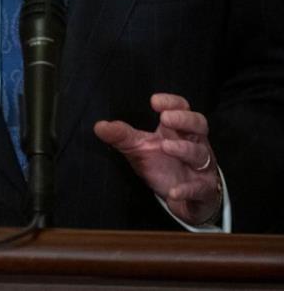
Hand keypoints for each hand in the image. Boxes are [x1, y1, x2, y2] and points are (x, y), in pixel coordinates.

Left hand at [94, 93, 220, 225]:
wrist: (184, 199)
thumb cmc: (163, 165)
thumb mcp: (140, 149)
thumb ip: (122, 136)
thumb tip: (98, 126)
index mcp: (178, 129)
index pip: (182, 107)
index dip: (172, 102)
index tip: (154, 101)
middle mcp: (195, 143)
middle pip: (199, 123)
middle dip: (184, 119)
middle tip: (165, 118)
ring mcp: (201, 166)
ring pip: (200, 153)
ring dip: (184, 148)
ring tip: (166, 147)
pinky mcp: (204, 190)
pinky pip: (199, 188)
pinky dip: (187, 190)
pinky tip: (174, 192)